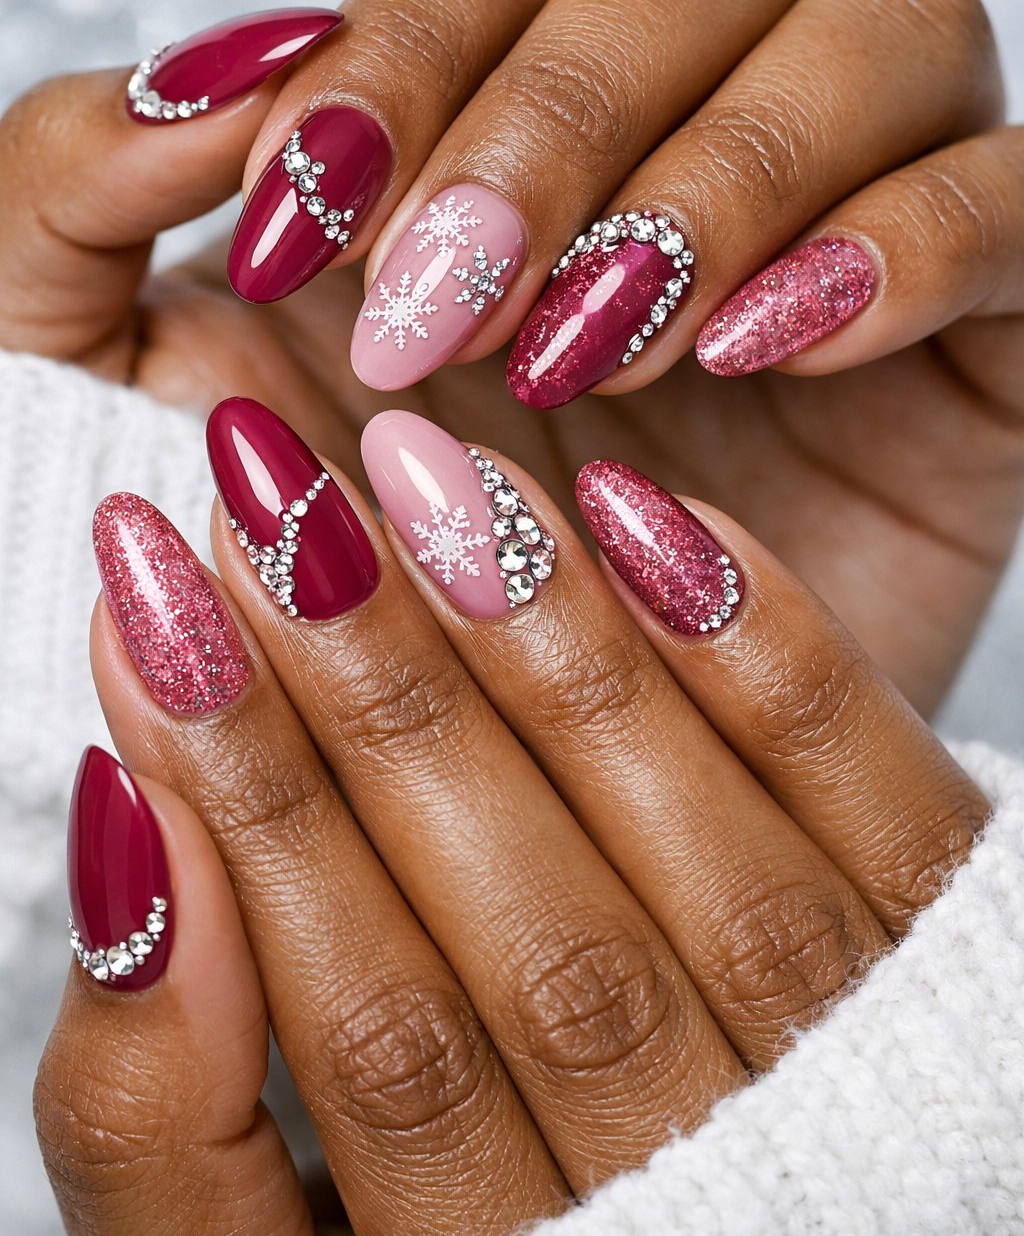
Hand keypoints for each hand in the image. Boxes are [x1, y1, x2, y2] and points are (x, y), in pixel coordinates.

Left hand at [3, 0, 1021, 711]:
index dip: (411, 46)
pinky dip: (912, 237)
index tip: (308, 230)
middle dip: (566, 111)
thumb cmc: (296, 588)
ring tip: (599, 353)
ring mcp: (844, 221)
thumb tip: (215, 71)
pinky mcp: (972, 340)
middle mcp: (682, 132)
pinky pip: (1015, 198)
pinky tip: (773, 344)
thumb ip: (67, 183)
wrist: (499, 807)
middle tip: (455, 310)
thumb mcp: (100, 381)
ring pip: (885, 25)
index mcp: (494, 113)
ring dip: (733, 166)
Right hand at [36, 405, 986, 1233]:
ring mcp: (867, 1111)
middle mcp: (710, 1231)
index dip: (256, 815)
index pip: (380, 1053)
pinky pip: (892, 827)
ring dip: (561, 666)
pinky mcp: (969, 986)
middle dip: (385, 709)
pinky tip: (644, 524)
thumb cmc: (456, 1208)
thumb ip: (165, 1120)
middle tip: (275, 509)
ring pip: (722, 890)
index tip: (155, 608)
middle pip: (546, 956)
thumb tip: (138, 848)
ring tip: (431, 484)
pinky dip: (769, 668)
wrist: (770, 1213)